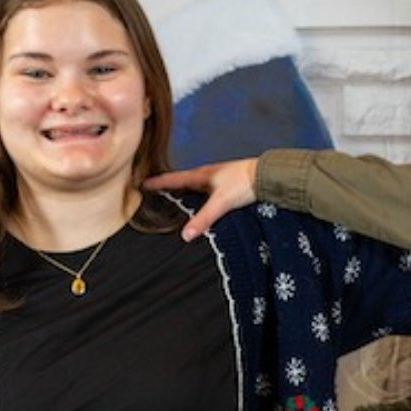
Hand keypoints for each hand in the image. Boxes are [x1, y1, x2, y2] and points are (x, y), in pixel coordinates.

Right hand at [145, 158, 259, 239]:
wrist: (268, 175)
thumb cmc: (243, 183)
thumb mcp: (220, 203)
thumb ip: (203, 218)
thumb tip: (185, 235)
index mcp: (200, 175)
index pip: (172, 179)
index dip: (157, 182)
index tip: (142, 183)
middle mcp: (207, 175)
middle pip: (182, 181)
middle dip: (168, 187)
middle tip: (154, 191)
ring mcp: (217, 179)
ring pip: (195, 186)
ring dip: (184, 191)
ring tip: (174, 199)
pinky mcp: (228, 184)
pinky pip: (207, 190)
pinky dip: (199, 196)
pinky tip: (202, 203)